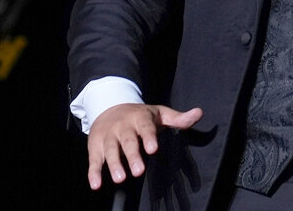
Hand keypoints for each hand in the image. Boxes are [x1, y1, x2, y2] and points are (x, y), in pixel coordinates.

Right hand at [86, 103, 202, 189]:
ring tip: (120, 178)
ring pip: (110, 151)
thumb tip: (199, 113)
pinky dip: (93, 173)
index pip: (145, 127)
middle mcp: (122, 127)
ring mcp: (108, 137)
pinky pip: (94, 160)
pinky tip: (96, 185)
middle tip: (139, 171)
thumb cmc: (140, 115)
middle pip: (128, 142)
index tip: (153, 149)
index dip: (148, 137)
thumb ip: (178, 118)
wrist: (109, 107)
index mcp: (139, 118)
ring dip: (114, 165)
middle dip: (132, 156)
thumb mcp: (160, 113)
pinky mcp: (95, 147)